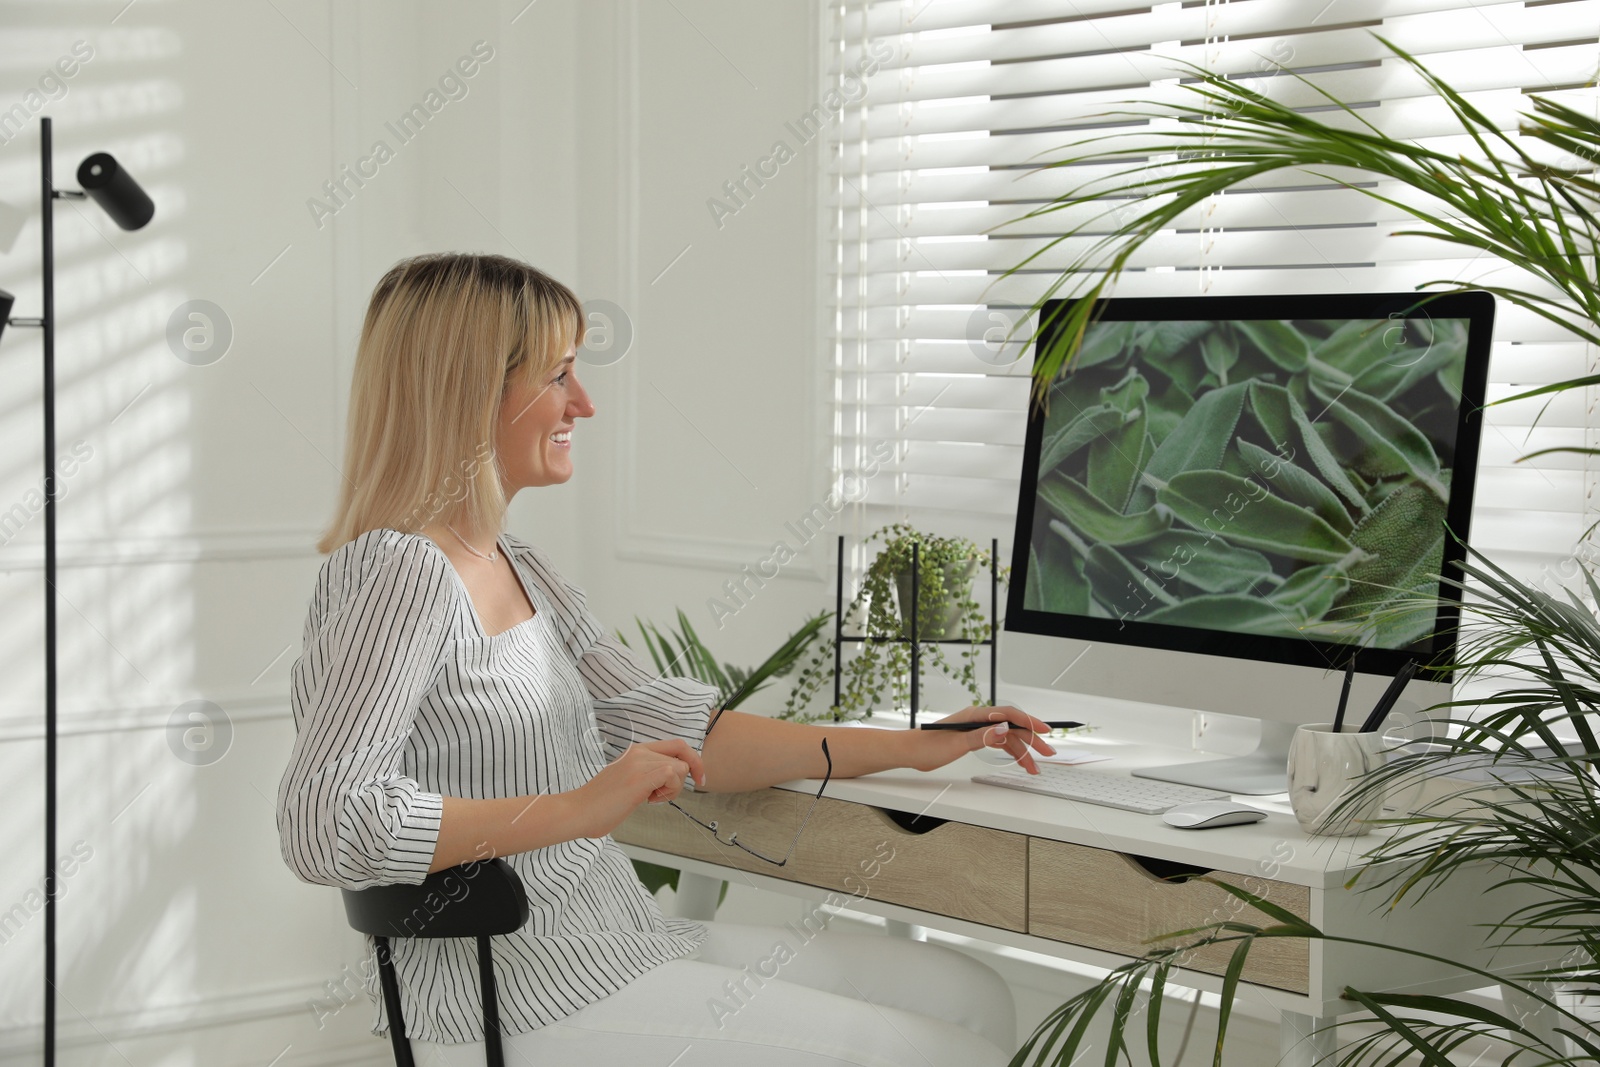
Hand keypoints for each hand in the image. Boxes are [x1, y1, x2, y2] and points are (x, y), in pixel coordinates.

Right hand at [572, 739, 706, 837]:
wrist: (578, 811)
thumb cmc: (601, 803)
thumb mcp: (628, 780)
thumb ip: (648, 774)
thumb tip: (670, 779)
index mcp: (636, 751)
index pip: (676, 745)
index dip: (692, 759)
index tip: (698, 777)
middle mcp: (638, 752)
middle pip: (682, 755)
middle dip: (687, 775)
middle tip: (678, 790)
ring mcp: (638, 763)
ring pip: (680, 768)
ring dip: (673, 789)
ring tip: (650, 799)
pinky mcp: (639, 778)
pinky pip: (672, 775)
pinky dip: (669, 791)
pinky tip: (649, 800)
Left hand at [909, 705, 1057, 774]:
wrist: (912, 752)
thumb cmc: (929, 746)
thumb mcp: (957, 743)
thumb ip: (981, 736)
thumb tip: (1003, 728)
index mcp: (976, 715)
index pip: (1009, 715)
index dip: (1029, 721)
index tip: (1045, 730)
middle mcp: (979, 720)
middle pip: (1012, 727)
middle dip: (1031, 740)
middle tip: (1047, 753)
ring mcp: (978, 729)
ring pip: (1008, 738)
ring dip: (1022, 752)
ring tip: (1034, 768)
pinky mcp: (975, 738)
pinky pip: (999, 744)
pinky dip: (1010, 753)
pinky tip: (1020, 762)